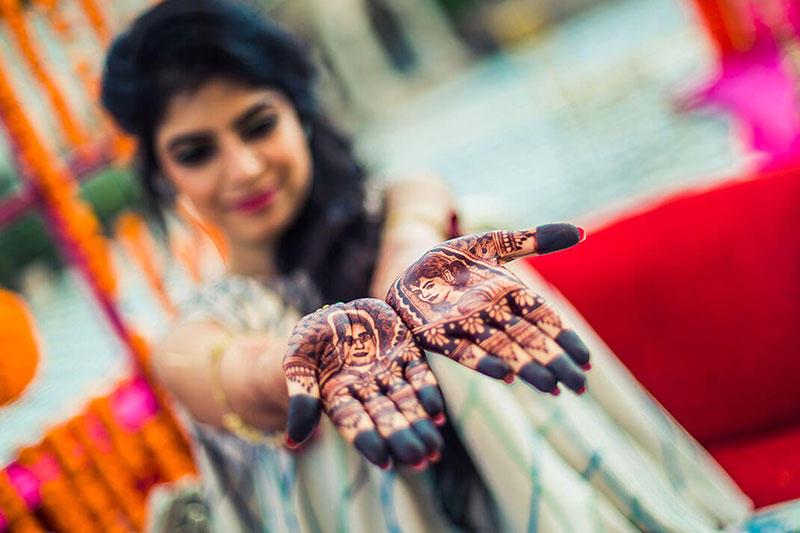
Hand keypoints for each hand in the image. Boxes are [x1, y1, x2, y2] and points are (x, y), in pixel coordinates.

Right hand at [283, 298, 444, 468]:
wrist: (337, 313)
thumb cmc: (311, 339)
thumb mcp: (298, 360)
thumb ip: (301, 395)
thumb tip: (294, 440)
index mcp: (339, 396)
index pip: (354, 422)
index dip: (368, 440)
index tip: (384, 460)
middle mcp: (368, 391)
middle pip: (386, 417)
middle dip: (402, 437)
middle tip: (420, 459)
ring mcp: (390, 373)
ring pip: (407, 402)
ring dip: (421, 424)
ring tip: (434, 447)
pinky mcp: (408, 354)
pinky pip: (421, 376)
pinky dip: (429, 393)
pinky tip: (437, 412)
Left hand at [386, 224, 590, 393]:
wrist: (408, 266)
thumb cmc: (454, 259)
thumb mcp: (493, 243)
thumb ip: (532, 240)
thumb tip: (582, 233)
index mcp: (509, 295)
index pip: (543, 318)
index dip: (564, 338)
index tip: (586, 360)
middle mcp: (492, 315)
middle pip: (528, 340)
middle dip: (553, 363)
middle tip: (579, 387)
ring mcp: (466, 327)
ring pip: (502, 350)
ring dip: (527, 369)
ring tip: (552, 388)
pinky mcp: (438, 335)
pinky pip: (463, 352)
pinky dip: (484, 364)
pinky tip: (505, 377)